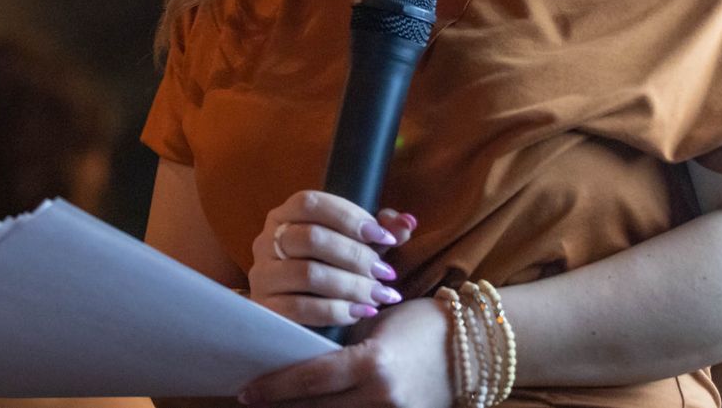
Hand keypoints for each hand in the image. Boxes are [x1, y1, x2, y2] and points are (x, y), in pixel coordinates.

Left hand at [239, 296, 451, 407]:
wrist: (475, 345)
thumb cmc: (422, 323)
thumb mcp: (376, 324)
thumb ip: (339, 343)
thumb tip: (296, 352)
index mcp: (374, 364)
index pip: (311, 379)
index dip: (275, 387)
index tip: (246, 390)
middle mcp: (383, 397)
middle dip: (282, 405)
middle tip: (252, 400)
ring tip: (277, 406)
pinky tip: (314, 407)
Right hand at [248, 190, 415, 327]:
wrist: (300, 310)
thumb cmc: (334, 267)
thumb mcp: (357, 245)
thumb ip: (382, 230)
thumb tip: (407, 221)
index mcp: (286, 214)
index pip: (311, 203)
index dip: (350, 217)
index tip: (385, 238)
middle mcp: (267, 240)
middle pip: (311, 238)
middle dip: (355, 256)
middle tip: (385, 273)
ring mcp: (263, 274)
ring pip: (308, 274)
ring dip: (351, 285)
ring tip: (378, 295)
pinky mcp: (266, 308)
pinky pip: (300, 308)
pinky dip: (337, 311)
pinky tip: (361, 312)